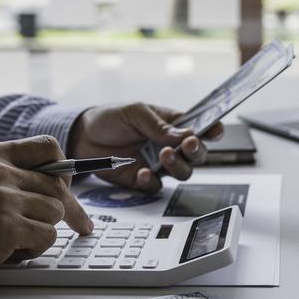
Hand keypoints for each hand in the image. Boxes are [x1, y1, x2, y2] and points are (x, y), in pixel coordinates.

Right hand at [0, 136, 92, 297]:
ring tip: (14, 242)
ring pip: (55, 213)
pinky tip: (8, 253)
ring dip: (42, 232)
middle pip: (58, 186)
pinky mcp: (6, 226)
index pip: (47, 146)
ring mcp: (3, 197)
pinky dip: (33, 250)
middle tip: (82, 226)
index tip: (68, 188)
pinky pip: (46, 237)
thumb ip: (2, 176)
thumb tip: (50, 184)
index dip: (64, 169)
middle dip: (68, 211)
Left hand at [67, 102, 224, 192]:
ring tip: (164, 155)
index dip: (212, 131)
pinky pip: (157, 186)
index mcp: (173, 125)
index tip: (215, 131)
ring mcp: (158, 165)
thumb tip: (184, 134)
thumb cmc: (111, 119)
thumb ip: (159, 125)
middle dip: (198, 151)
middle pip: (197, 155)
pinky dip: (153, 181)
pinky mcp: (143, 180)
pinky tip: (143, 172)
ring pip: (183, 172)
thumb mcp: (135, 112)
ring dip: (178, 165)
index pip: (200, 128)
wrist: (82, 137)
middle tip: (189, 144)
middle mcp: (170, 146)